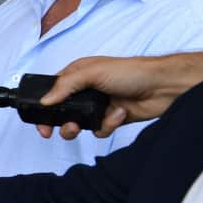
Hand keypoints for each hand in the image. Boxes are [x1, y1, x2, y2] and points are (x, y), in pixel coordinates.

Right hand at [32, 54, 202, 139]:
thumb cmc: (132, 72)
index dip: (44, 104)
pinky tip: (119, 114)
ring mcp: (99, 105)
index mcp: (78, 74)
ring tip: (82, 125)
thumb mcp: (93, 72)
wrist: (164, 87)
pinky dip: (107, 125)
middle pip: (63, 111)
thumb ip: (66, 86)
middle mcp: (86, 90)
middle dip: (60, 122)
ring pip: (78, 124)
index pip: (53, 90)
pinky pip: (99, 130)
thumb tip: (46, 101)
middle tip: (56, 130)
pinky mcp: (111, 119)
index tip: (39, 118)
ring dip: (80, 126)